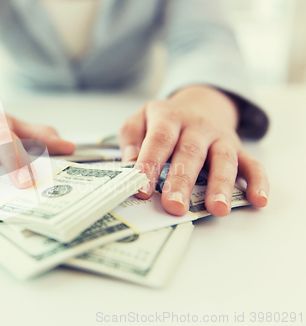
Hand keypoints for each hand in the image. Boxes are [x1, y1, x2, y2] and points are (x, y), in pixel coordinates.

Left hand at [119, 85, 268, 216]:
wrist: (201, 103)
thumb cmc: (165, 119)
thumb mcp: (141, 118)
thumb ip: (131, 136)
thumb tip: (129, 161)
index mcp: (170, 117)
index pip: (159, 140)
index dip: (150, 164)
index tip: (142, 190)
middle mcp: (197, 126)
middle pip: (190, 153)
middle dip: (182, 181)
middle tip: (174, 206)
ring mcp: (220, 138)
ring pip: (223, 159)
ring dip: (220, 185)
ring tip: (217, 209)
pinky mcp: (239, 150)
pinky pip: (252, 163)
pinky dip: (258, 181)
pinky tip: (258, 200)